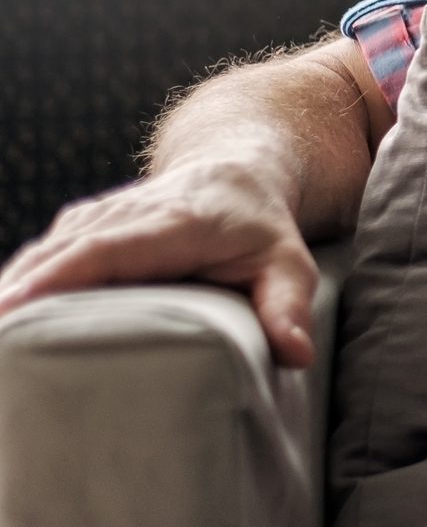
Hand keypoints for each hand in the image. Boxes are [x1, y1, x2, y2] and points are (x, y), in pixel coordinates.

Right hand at [0, 157, 319, 367]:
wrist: (237, 171)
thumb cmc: (261, 228)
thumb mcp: (289, 263)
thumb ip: (288, 306)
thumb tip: (296, 355)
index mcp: (171, 223)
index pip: (104, 249)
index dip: (55, 278)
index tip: (9, 309)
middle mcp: (122, 215)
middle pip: (57, 256)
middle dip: (14, 298)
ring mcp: (92, 219)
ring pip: (37, 257)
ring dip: (7, 298)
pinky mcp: (75, 230)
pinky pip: (35, 261)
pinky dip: (12, 291)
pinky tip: (3, 331)